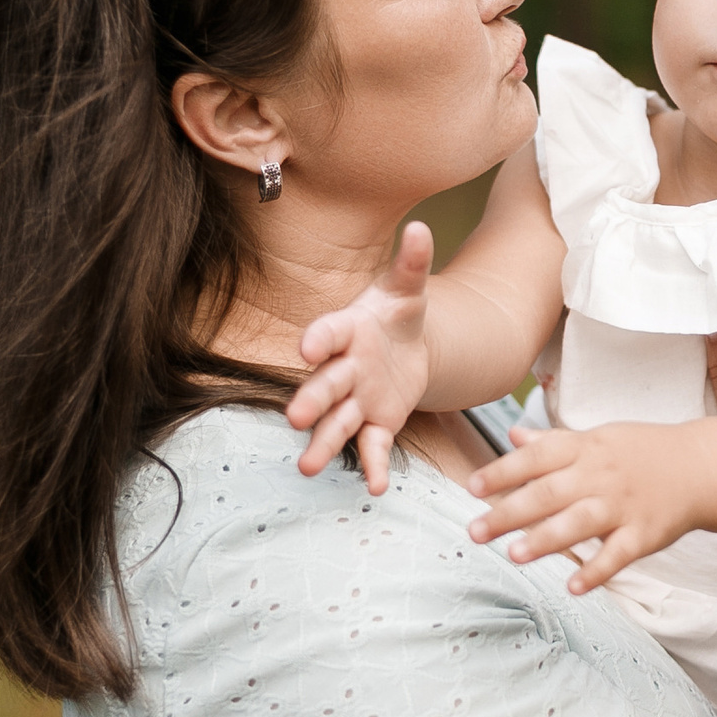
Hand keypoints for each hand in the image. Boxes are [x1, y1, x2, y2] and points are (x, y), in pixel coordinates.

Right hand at [287, 222, 434, 493]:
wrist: (408, 346)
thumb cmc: (397, 314)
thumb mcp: (408, 290)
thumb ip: (412, 263)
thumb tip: (422, 228)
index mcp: (347, 330)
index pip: (327, 333)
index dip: (317, 340)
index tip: (307, 348)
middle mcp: (343, 368)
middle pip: (325, 385)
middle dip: (311, 400)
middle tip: (295, 417)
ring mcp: (356, 399)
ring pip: (336, 423)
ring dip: (323, 443)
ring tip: (307, 467)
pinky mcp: (376, 422)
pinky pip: (371, 446)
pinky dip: (372, 466)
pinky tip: (376, 488)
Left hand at [466, 422, 697, 590]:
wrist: (702, 467)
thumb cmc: (641, 452)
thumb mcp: (598, 438)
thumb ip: (554, 442)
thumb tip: (512, 434)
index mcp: (585, 449)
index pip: (537, 457)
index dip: (503, 471)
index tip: (471, 487)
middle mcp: (601, 475)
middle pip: (550, 493)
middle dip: (510, 512)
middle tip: (475, 532)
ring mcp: (624, 505)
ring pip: (580, 522)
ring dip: (546, 539)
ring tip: (513, 555)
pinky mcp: (645, 533)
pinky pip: (619, 554)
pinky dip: (597, 572)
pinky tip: (573, 587)